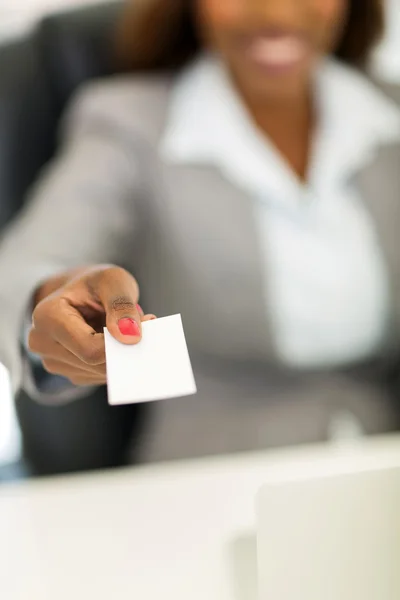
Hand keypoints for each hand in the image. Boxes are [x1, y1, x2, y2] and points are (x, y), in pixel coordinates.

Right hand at [28, 265, 155, 385]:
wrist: (82, 294)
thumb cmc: (96, 284)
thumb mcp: (112, 281)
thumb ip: (122, 305)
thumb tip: (130, 336)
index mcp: (46, 316)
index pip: (90, 349)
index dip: (122, 341)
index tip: (147, 321)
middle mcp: (43, 343)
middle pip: (96, 364)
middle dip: (125, 347)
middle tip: (146, 323)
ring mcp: (54, 362)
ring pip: (101, 373)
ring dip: (123, 354)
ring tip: (127, 328)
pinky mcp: (71, 373)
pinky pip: (102, 376)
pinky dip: (118, 361)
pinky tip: (118, 341)